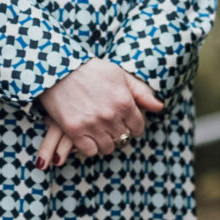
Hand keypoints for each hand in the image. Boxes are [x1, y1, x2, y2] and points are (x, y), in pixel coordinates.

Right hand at [37, 59, 165, 167]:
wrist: (59, 68)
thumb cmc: (91, 70)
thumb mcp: (119, 75)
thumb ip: (141, 92)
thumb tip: (160, 107)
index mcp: (124, 102)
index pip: (138, 128)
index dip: (132, 125)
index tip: (124, 121)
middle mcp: (111, 116)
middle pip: (123, 138)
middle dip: (119, 132)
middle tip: (109, 125)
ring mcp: (93, 124)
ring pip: (108, 148)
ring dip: (105, 142)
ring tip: (99, 131)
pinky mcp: (75, 130)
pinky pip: (90, 151)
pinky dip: (90, 147)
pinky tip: (87, 136)